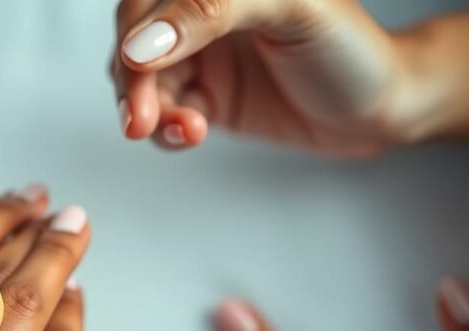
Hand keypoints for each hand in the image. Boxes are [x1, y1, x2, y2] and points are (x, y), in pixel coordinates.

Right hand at [110, 0, 454, 154]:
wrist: (382, 110)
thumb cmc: (351, 50)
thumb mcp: (292, 11)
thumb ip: (213, 12)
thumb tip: (140, 44)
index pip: (152, 1)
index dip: (136, 35)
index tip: (134, 67)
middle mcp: (204, 15)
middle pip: (134, 42)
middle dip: (132, 83)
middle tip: (140, 120)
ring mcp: (200, 56)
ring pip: (141, 82)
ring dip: (149, 110)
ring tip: (186, 131)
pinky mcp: (203, 98)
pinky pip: (161, 115)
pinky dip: (166, 130)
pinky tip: (192, 134)